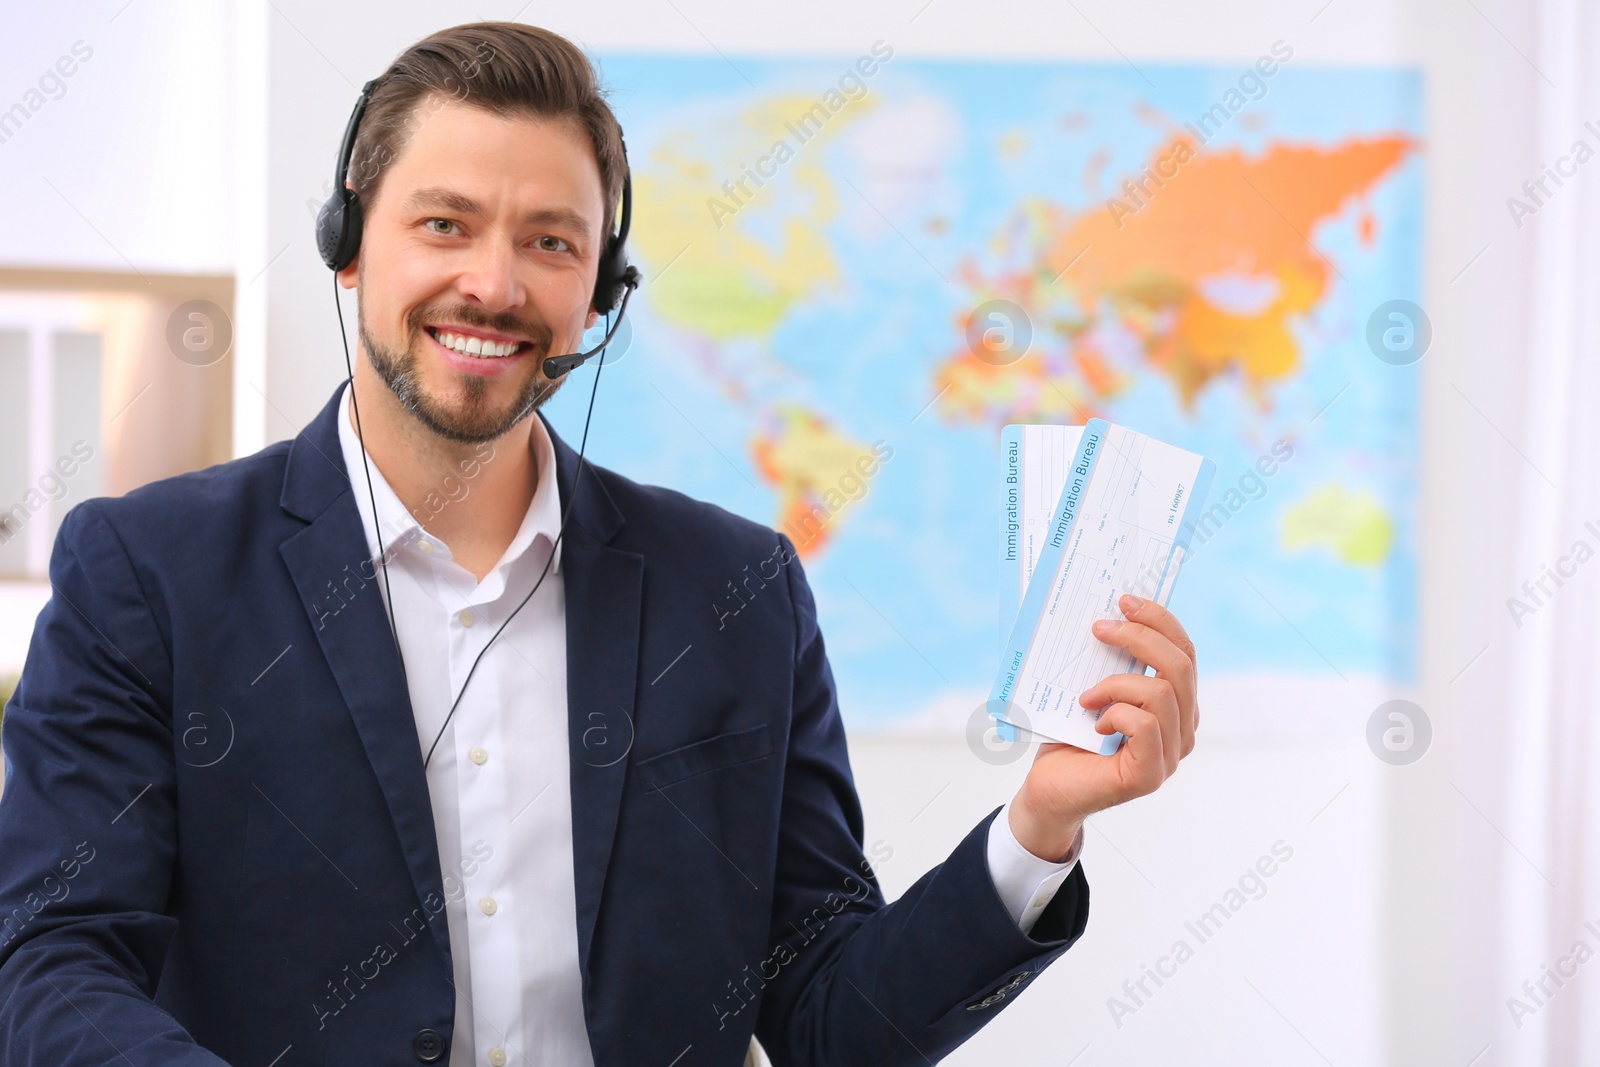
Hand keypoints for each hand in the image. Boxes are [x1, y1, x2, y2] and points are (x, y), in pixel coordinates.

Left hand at [1007, 593, 1198, 860]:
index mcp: (1176, 704)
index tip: (1124, 601)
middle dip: (1141, 637)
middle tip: (1099, 627)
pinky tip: (1093, 722)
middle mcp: (1183, 729)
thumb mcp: (1093, 686)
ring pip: (1164, 693)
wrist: (1048, 789)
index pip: (1185, 652)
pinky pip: (1145, 725)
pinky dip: (1116, 713)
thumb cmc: (1069, 736)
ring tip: (1087, 694)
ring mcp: (1170, 755)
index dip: (1160, 621)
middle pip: (1182, 666)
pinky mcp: (1149, 775)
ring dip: (1117, 683)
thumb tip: (1107, 612)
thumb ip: (1112, 661)